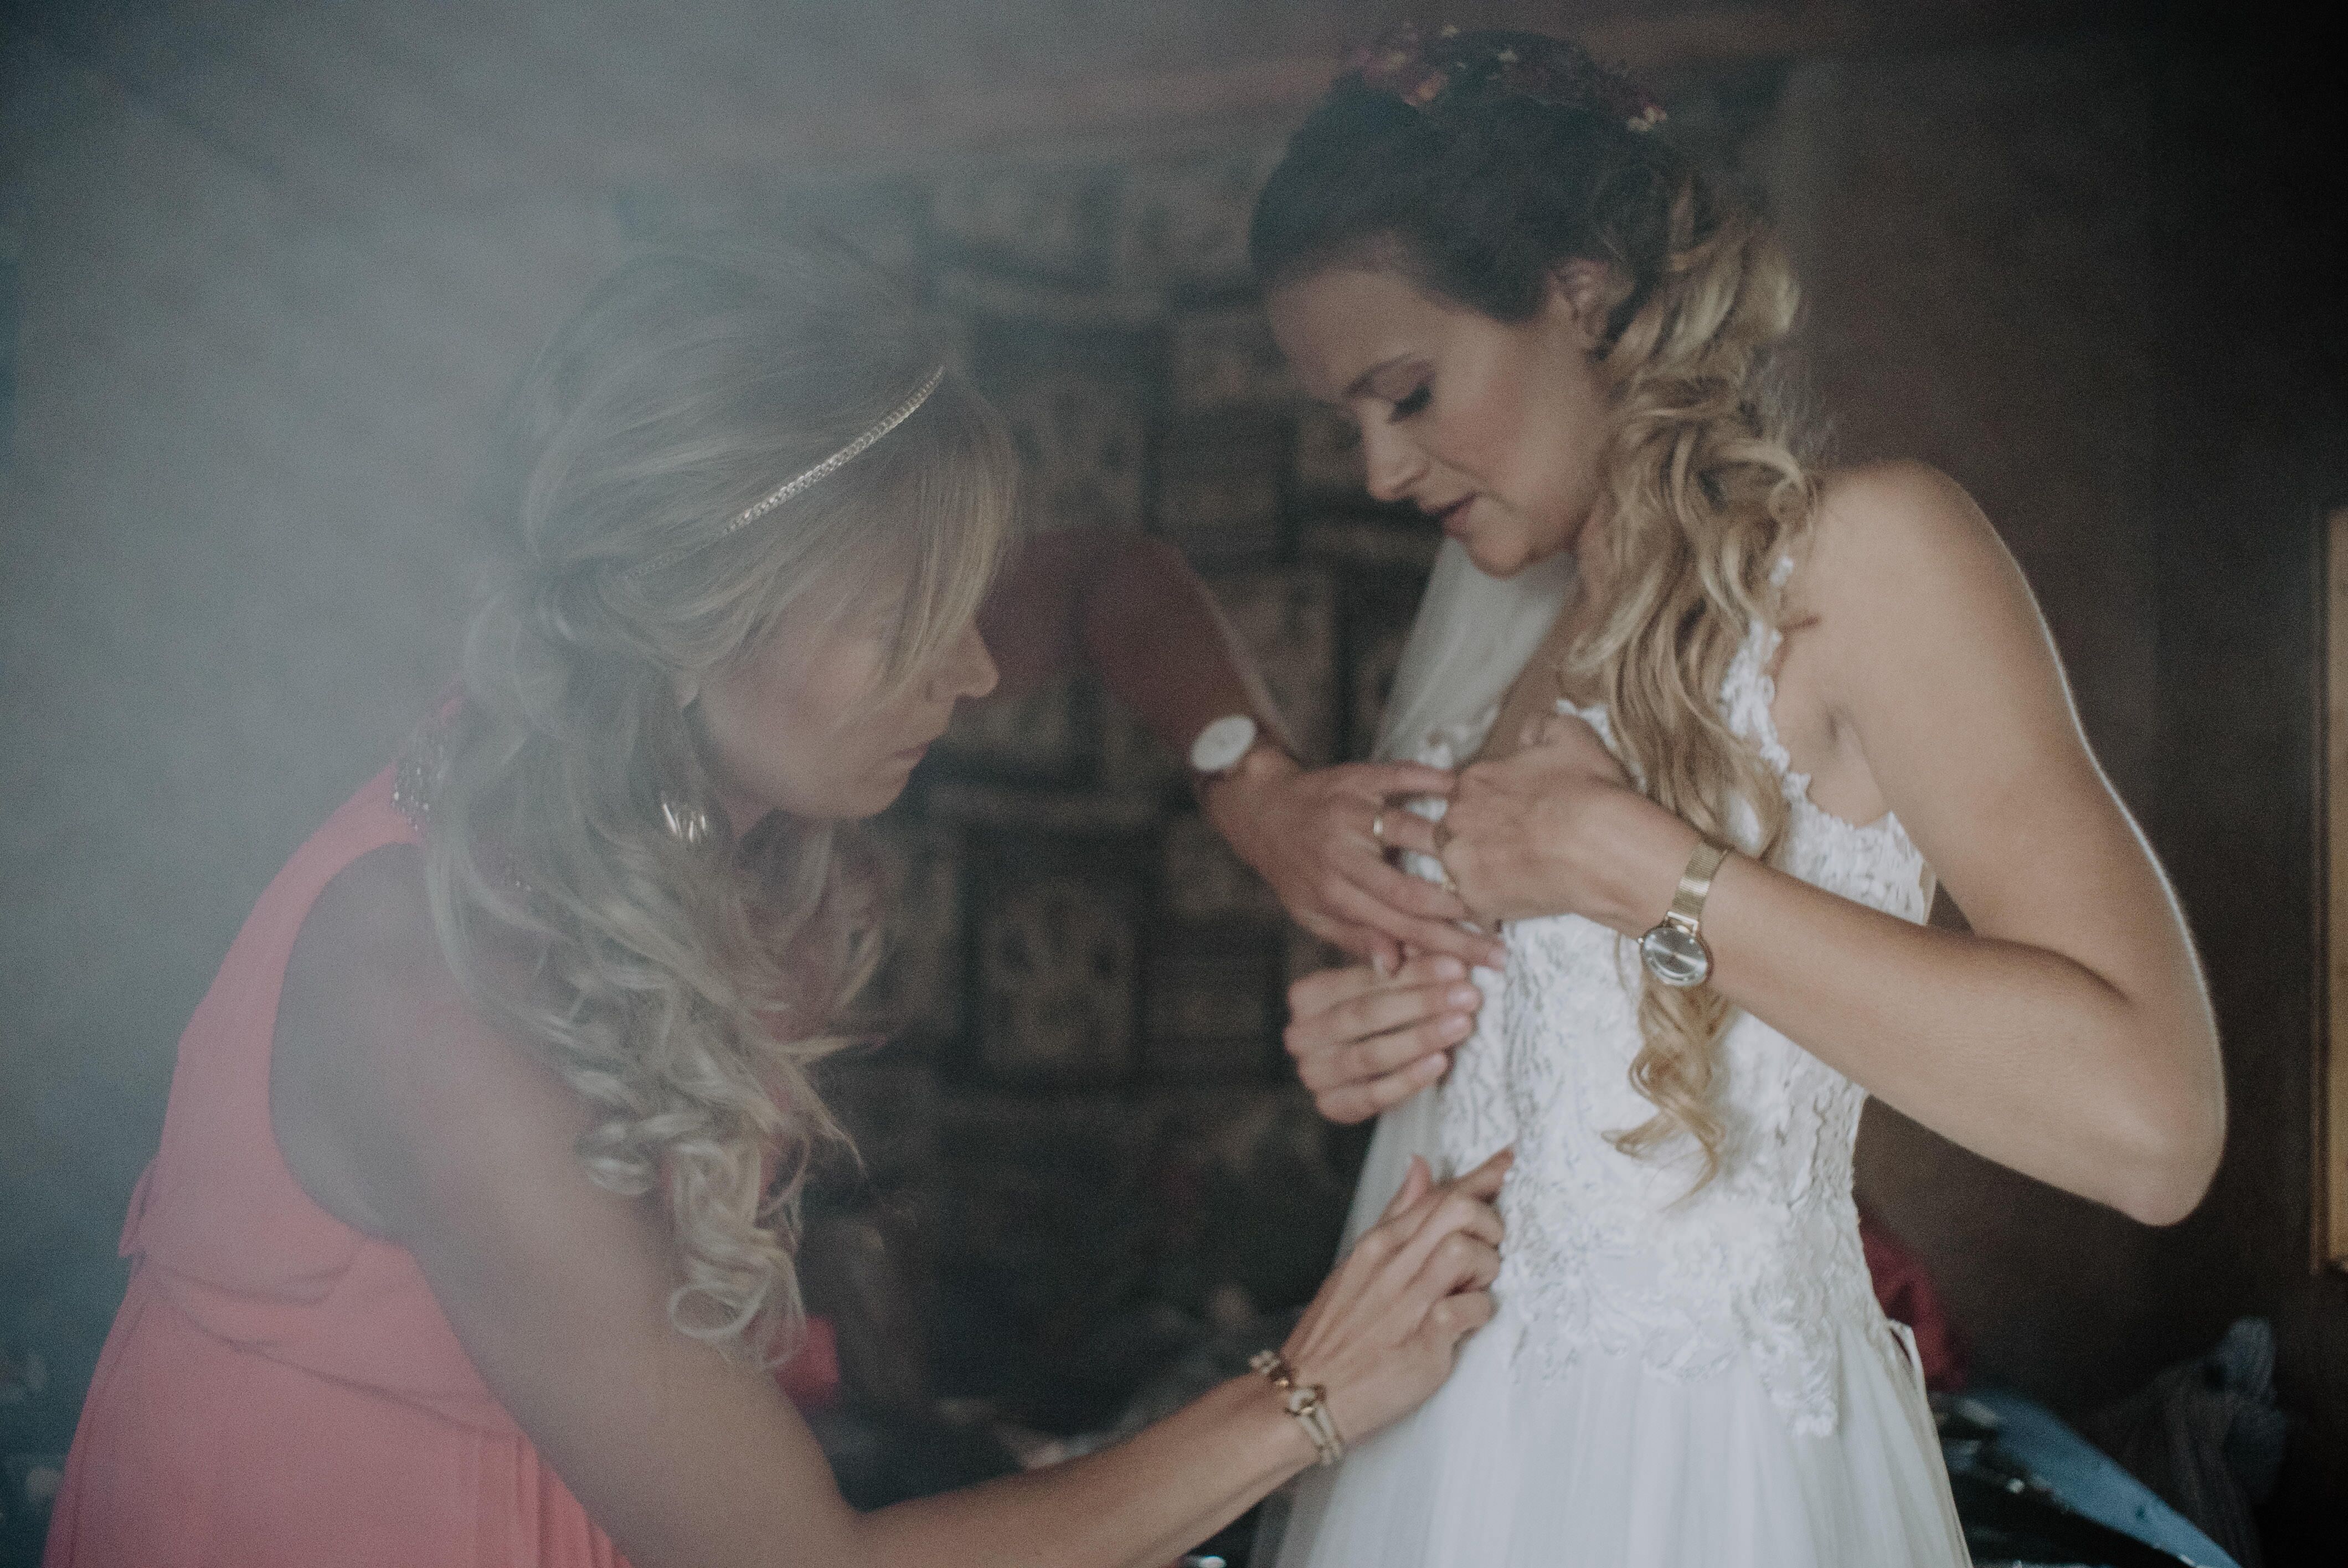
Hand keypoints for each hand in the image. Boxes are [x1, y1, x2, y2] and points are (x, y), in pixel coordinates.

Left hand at [1203, 749, 1507, 971]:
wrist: (1260, 810)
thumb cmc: (1294, 869)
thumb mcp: (1312, 914)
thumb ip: (1355, 938)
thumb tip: (1397, 968)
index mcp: (1336, 894)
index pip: (1400, 927)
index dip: (1447, 945)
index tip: (1489, 960)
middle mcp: (1344, 856)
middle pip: (1411, 890)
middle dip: (1462, 911)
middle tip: (1507, 926)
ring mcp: (1352, 814)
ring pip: (1412, 832)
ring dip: (1455, 847)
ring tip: (1495, 860)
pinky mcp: (1358, 778)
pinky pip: (1402, 776)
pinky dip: (1434, 780)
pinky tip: (1463, 789)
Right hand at [1277, 1149, 1508, 1449]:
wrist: (1306, 1393)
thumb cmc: (1337, 1333)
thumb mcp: (1357, 1263)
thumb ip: (1395, 1215)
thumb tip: (1421, 1167)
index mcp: (1378, 1243)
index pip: (1437, 1193)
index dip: (1481, 1175)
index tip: (1509, 1160)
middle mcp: (1392, 1265)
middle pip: (1457, 1210)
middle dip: (1490, 1221)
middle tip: (1490, 1248)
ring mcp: (1407, 1303)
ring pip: (1468, 1252)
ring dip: (1487, 1268)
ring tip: (1475, 1289)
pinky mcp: (1423, 1343)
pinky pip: (1471, 1310)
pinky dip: (1480, 1313)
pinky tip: (1466, 1324)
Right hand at [1284, 954, 1484, 1124]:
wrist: (1363, 1073)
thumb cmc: (1377, 1016)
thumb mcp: (1381, 986)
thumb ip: (1394, 964)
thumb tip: (1413, 944)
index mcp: (1306, 995)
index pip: (1364, 980)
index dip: (1414, 973)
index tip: (1457, 967)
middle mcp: (1301, 1035)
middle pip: (1366, 1015)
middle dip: (1422, 1003)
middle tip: (1467, 995)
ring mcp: (1313, 1074)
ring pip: (1371, 1054)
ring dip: (1421, 1038)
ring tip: (1461, 1024)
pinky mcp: (1332, 1106)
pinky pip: (1374, 1095)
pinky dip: (1410, 1078)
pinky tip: (1440, 1062)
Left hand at [1439, 710, 1690, 929]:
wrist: (1605, 848)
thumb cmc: (1590, 791)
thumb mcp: (1571, 736)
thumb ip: (1540, 726)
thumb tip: (1528, 729)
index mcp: (1473, 780)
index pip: (1468, 794)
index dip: (1494, 806)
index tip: (1518, 817)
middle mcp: (1456, 819)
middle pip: (1455, 830)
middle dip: (1479, 838)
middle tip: (1517, 848)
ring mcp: (1462, 862)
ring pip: (1460, 868)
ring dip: (1482, 872)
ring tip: (1519, 877)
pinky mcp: (1475, 900)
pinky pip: (1477, 907)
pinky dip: (1495, 907)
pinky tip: (1523, 901)